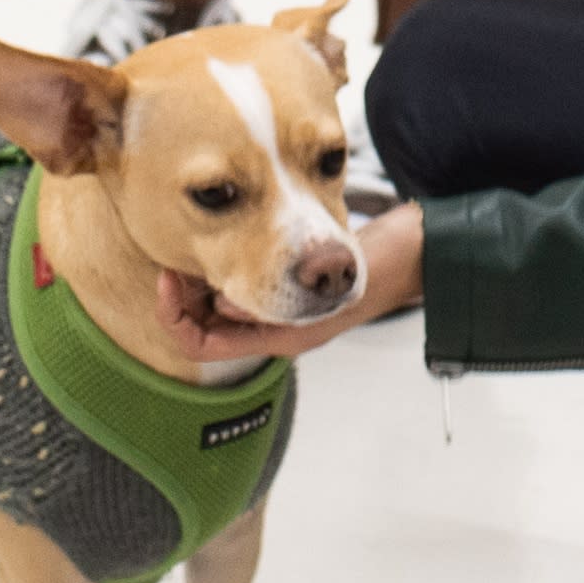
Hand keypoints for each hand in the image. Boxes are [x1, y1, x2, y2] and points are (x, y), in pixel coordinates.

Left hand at [156, 202, 422, 362]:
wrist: (412, 253)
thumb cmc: (377, 270)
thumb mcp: (321, 290)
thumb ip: (278, 297)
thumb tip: (224, 302)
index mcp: (278, 339)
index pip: (201, 345)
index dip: (175, 316)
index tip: (170, 277)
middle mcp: (273, 329)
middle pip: (203, 325)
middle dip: (182, 296)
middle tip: (175, 258)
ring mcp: (279, 310)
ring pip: (217, 305)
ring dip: (199, 281)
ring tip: (193, 247)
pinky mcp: (287, 286)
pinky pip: (238, 284)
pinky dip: (223, 267)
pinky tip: (225, 237)